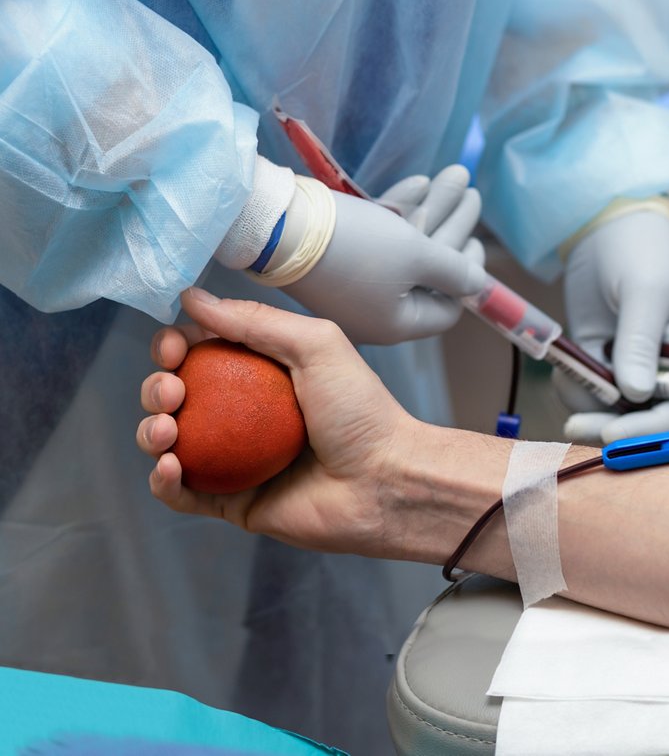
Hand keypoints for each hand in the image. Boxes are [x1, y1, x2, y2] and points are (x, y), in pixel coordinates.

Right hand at [136, 288, 436, 557]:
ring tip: (167, 429)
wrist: (385, 481)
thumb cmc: (360, 411)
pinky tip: (168, 465)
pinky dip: (162, 481)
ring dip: (150, 431)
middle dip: (157, 388)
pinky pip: (182, 494)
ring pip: (169, 444)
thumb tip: (192, 298)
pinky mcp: (234, 503)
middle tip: (173, 392)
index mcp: (262, 376)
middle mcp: (244, 416)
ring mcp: (236, 460)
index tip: (173, 347)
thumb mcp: (315, 345)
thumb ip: (254, 319)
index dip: (175, 347)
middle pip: (176, 397)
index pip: (201, 354)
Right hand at [282, 165, 485, 344]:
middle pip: (427, 272)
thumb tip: (480, 285)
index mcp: (396, 323)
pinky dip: (398, 212)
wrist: (277, 225)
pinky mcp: (334, 256)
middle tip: (472, 193)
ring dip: (431, 211)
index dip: (467, 275)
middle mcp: (374, 309)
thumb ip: (455, 270)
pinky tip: (418, 183)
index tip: (475, 242)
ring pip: (403, 248)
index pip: (446, 308)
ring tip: (456, 174)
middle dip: (452, 228)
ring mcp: (352, 283)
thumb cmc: (357, 246)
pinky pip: (376, 238)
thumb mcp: (418, 256)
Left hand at [558, 210, 668, 443]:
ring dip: (585, 406)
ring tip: (566, 375)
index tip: (614, 432)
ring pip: (611, 411)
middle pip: (646, 420)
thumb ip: (640, 343)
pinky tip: (563, 369)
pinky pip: (587, 393)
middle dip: (611, 428)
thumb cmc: (641, 251)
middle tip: (575, 426)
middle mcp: (665, 369)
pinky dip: (572, 389)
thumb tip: (636, 394)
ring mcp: (630, 368)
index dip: (654, 428)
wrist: (604, 226)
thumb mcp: (645, 293)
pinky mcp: (600, 361)